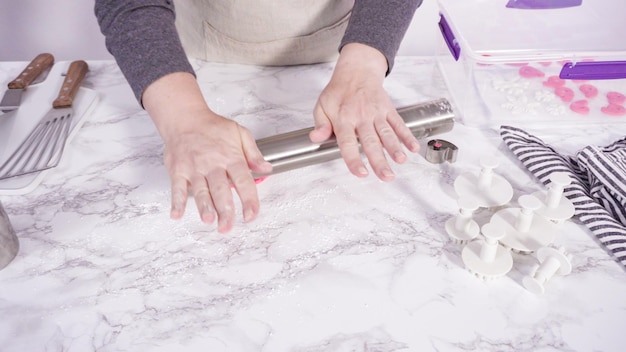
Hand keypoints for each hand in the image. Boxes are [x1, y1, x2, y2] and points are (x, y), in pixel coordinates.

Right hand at [143, 72, 271, 231]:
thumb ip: (254, 153)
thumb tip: (266, 168)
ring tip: (208, 220)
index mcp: (230, 157)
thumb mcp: (240, 133)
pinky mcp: (178, 170)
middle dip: (225, 210)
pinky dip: (176, 201)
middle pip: (220, 190)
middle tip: (227, 226)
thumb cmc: (212, 127)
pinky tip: (177, 214)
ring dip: (204, 206)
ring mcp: (194, 168)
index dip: (249, 199)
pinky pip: (177, 187)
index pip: (243, 181)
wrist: (185, 118)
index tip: (251, 214)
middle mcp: (212, 164)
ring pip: (200, 190)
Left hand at [310, 43, 419, 180]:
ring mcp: (376, 113)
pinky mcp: (388, 109)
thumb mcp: (321, 106)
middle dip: (379, 160)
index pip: (348, 143)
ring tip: (401, 161)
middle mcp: (361, 117)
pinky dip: (406, 135)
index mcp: (343, 119)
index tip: (361, 173)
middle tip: (386, 176)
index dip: (354, 159)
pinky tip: (413, 147)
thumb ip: (320, 124)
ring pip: (387, 133)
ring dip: (395, 148)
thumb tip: (316, 138)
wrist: (356, 71)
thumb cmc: (338, 92)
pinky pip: (398, 123)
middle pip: (371, 142)